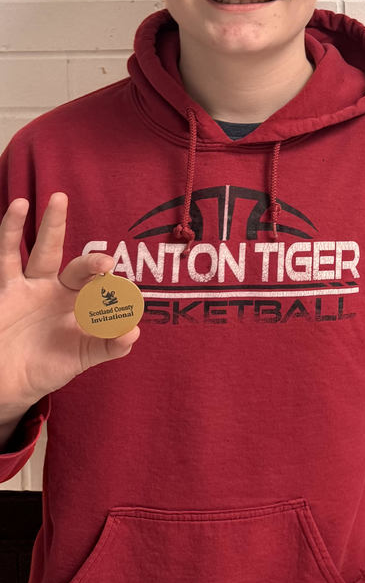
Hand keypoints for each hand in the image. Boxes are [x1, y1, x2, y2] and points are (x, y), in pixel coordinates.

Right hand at [0, 194, 138, 441]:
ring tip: (59, 198)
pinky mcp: (6, 287)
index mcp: (82, 306)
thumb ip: (106, 346)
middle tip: (107, 261)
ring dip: (52, 225)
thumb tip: (134, 332)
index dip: (111, 297)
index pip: (101, 293)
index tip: (122, 307)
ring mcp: (32, 287)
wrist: (5, 383)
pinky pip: (6, 255)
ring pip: (43, 251)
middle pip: (79, 268)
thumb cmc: (46, 367)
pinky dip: (10, 230)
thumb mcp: (79, 358)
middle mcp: (59, 291)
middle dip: (92, 262)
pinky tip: (18, 206)